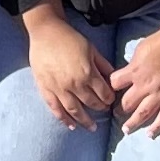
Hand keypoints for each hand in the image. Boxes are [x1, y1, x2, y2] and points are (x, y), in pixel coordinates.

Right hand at [22, 5, 113, 130]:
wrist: (46, 32)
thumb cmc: (70, 38)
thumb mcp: (92, 49)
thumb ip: (103, 65)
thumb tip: (113, 77)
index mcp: (88, 74)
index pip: (104, 94)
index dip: (109, 99)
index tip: (110, 100)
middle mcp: (75, 85)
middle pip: (91, 103)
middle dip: (100, 108)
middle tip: (103, 110)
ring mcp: (59, 89)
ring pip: (75, 111)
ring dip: (85, 121)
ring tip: (92, 127)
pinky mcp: (46, 89)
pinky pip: (56, 109)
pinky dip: (64, 119)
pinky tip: (71, 126)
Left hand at [114, 21, 159, 136]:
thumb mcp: (140, 48)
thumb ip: (134, 64)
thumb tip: (129, 71)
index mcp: (134, 71)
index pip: (114, 84)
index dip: (110, 88)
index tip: (110, 92)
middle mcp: (145, 85)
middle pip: (126, 102)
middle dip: (119, 109)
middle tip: (116, 113)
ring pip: (143, 113)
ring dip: (133, 123)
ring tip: (126, 130)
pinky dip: (157, 127)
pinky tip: (150, 134)